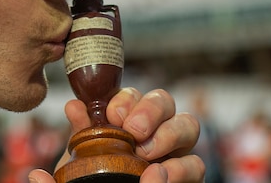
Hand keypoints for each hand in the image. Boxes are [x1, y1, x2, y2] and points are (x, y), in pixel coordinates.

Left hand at [28, 88, 203, 182]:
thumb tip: (74, 106)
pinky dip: (180, 168)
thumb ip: (80, 134)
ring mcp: (175, 151)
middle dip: (150, 110)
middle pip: (165, 101)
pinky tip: (158, 175)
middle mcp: (156, 129)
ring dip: (169, 135)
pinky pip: (196, 164)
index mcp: (128, 120)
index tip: (112, 115)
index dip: (126, 100)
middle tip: (133, 132)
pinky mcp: (189, 175)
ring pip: (189, 125)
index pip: (134, 95)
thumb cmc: (94, 178)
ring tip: (146, 155)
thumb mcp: (83, 158)